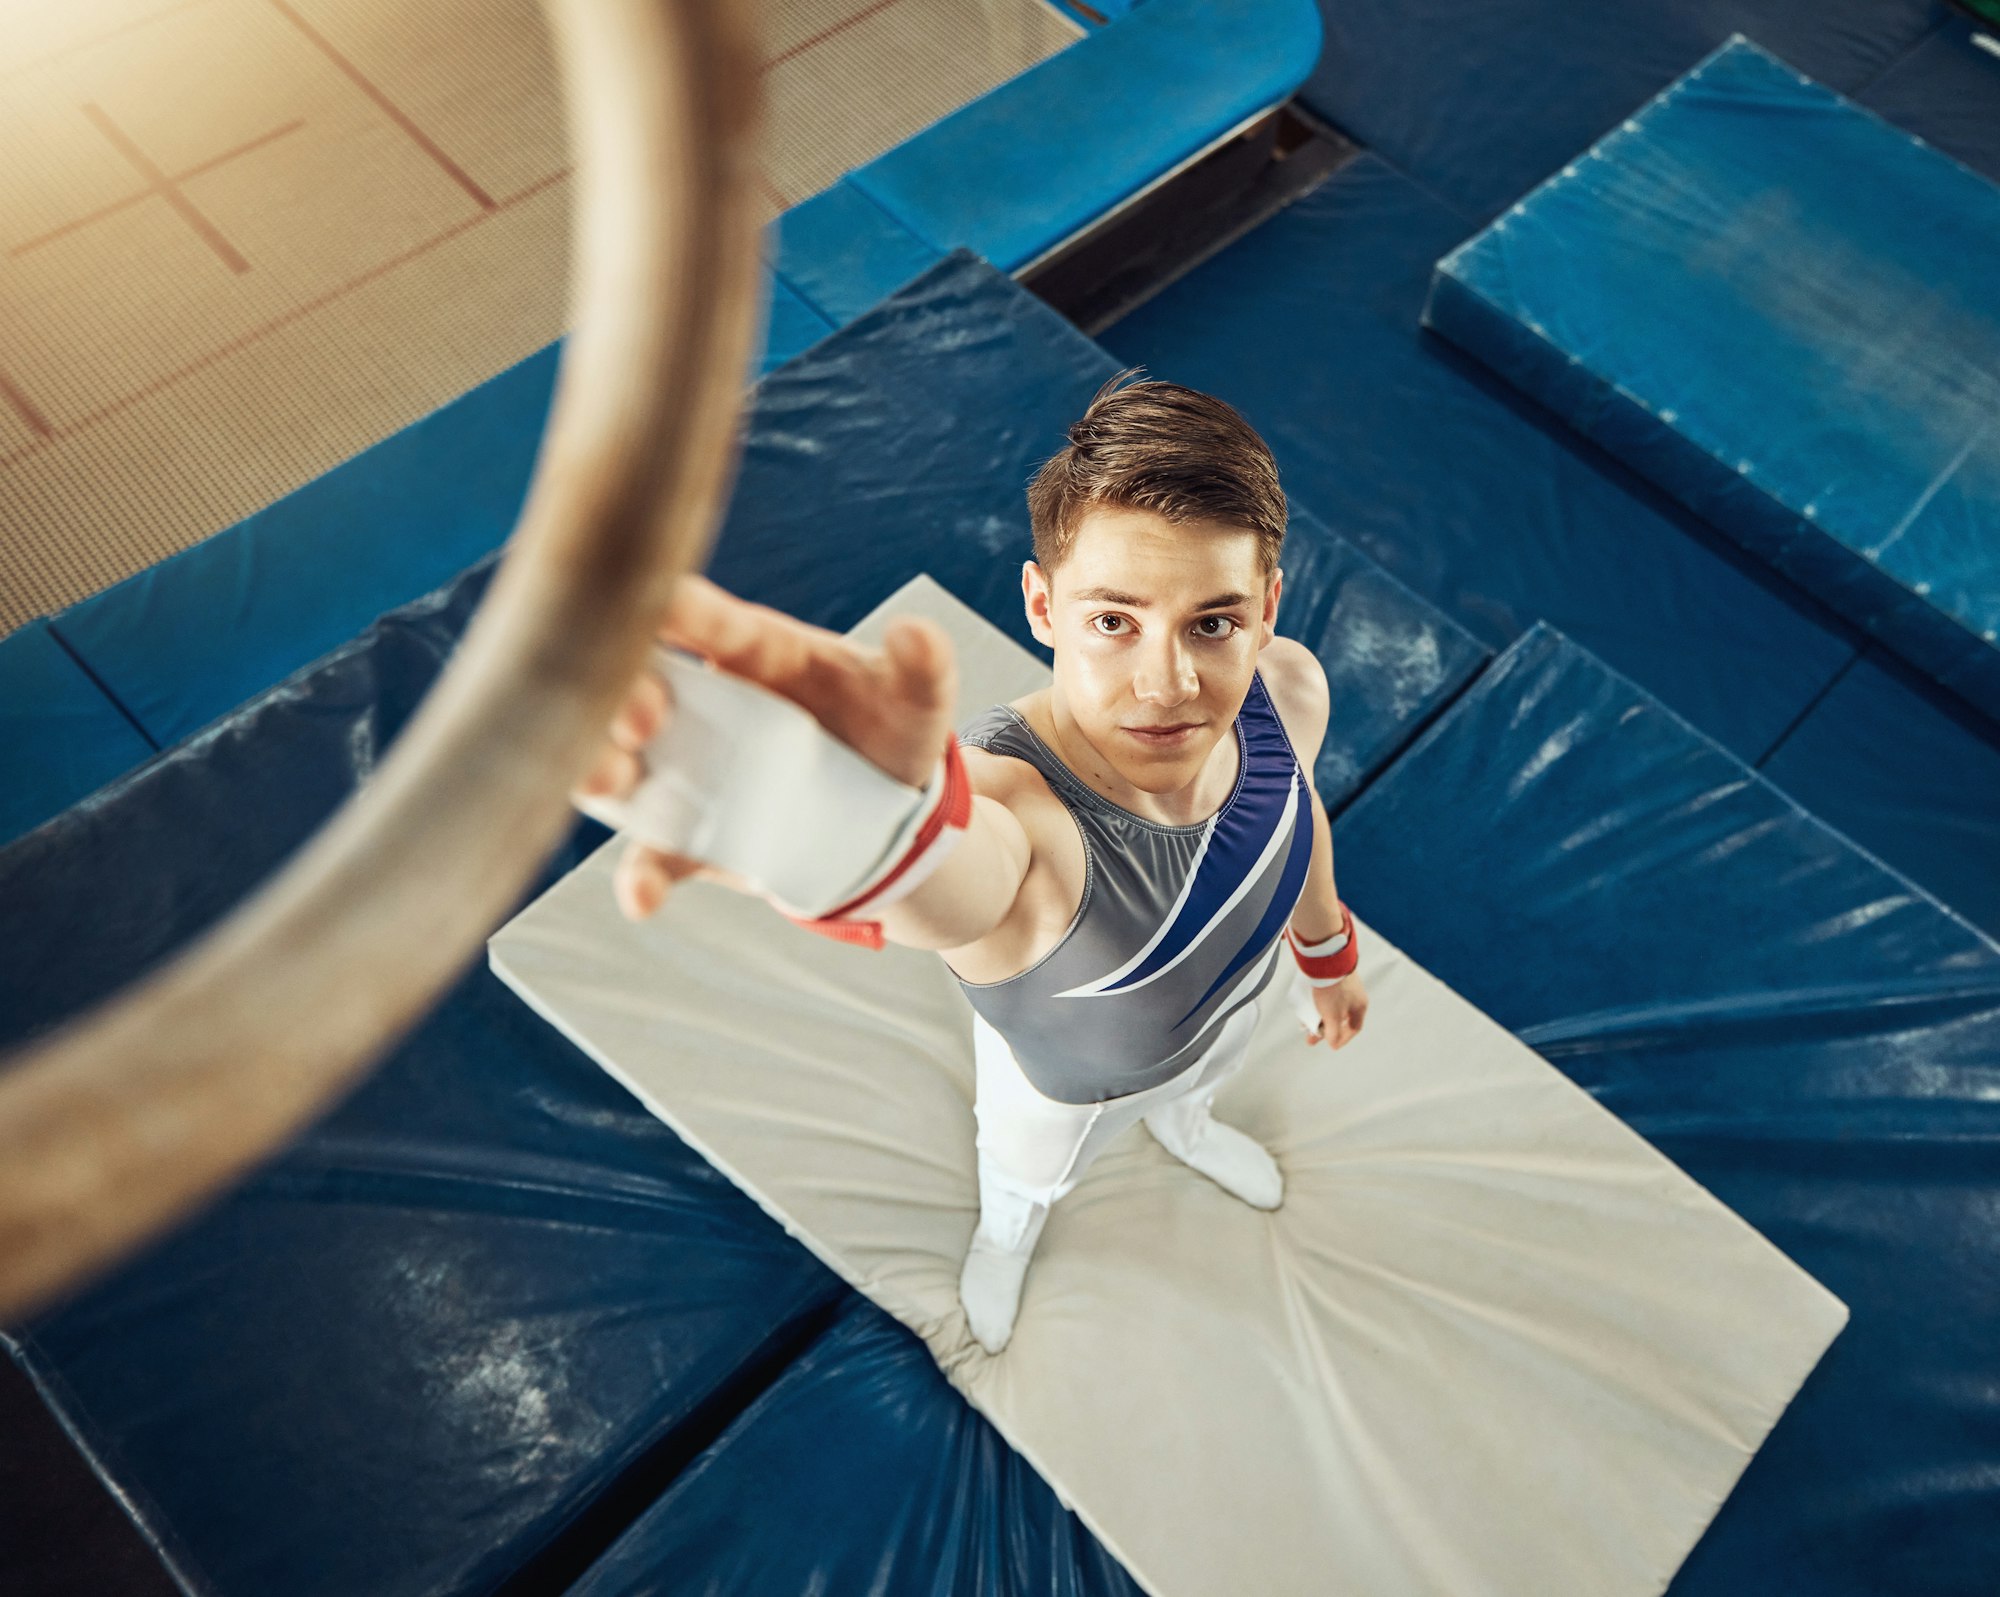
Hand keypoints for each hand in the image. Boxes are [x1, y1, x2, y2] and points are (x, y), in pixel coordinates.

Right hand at [570, 574, 958, 920]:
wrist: (886, 814)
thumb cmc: (890, 729)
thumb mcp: (917, 700)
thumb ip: (923, 667)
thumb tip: (917, 635)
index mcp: (753, 650)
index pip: (703, 617)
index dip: (677, 610)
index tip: (660, 607)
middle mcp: (704, 700)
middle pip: (637, 682)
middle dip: (622, 691)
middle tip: (642, 717)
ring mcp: (688, 767)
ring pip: (617, 760)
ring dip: (598, 767)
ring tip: (605, 779)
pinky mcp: (690, 833)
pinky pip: (654, 851)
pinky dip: (642, 875)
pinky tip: (642, 897)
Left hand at [1304, 972, 1367, 1048]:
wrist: (1327, 959)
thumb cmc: (1332, 990)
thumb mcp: (1333, 1016)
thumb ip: (1334, 1032)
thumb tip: (1333, 1044)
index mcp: (1360, 1006)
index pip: (1354, 1028)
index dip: (1343, 1039)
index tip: (1331, 1044)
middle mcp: (1355, 996)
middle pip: (1341, 1018)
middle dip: (1325, 1029)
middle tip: (1310, 1037)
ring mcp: (1345, 985)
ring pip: (1332, 1007)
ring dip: (1319, 1017)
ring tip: (1304, 1022)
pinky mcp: (1335, 977)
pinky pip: (1326, 996)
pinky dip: (1317, 1004)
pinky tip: (1306, 1006)